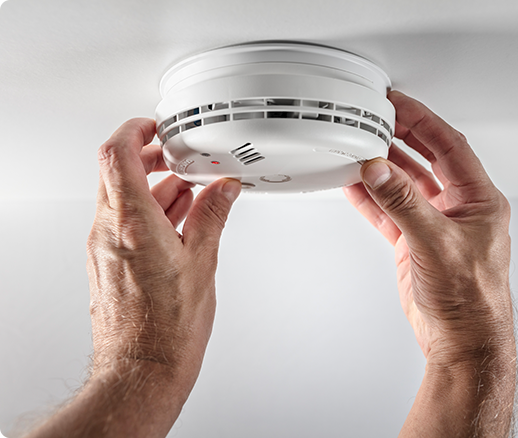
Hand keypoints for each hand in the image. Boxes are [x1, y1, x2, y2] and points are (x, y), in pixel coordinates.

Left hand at [85, 118, 239, 435]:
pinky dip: (147, 211)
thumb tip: (223, 190)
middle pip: (117, 172)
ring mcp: (104, 247)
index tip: (155, 127)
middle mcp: (109, 231)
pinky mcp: (107, 263)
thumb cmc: (168, 329)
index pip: (118, 154)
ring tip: (189, 194)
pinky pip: (122, 222)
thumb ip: (212, 217)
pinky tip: (177, 221)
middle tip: (177, 159)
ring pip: (121, 197)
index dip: (135, 130)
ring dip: (153, 187)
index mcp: (133, 224)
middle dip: (149, 158)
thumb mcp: (202, 262)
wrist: (143, 369)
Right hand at [344, 91, 515, 435]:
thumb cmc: (471, 297)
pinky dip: (370, 198)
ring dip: (381, 168)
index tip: (398, 104)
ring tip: (359, 149)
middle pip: (425, 158)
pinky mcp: (413, 241)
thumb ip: (404, 203)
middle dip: (400, 137)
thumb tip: (379, 171)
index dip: (422, 120)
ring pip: (403, 184)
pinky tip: (355, 186)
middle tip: (375, 119)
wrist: (460, 338)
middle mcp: (456, 207)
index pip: (449, 144)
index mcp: (477, 199)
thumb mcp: (436, 242)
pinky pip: (388, 211)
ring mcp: (432, 224)